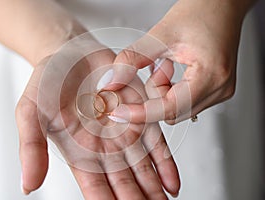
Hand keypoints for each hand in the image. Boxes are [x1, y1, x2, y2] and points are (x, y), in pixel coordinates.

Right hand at [16, 38, 179, 198]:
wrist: (71, 53)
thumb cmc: (48, 81)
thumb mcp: (31, 111)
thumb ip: (31, 147)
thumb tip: (27, 187)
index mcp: (79, 152)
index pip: (96, 190)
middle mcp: (104, 148)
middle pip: (124, 186)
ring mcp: (124, 133)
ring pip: (143, 170)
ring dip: (154, 191)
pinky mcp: (140, 115)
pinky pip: (156, 144)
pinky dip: (165, 165)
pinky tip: (173, 185)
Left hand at [105, 0, 252, 123]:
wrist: (222, 5)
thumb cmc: (202, 11)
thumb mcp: (160, 34)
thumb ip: (132, 59)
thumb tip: (112, 82)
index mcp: (210, 75)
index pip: (169, 108)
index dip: (141, 113)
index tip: (120, 113)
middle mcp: (219, 88)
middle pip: (171, 112)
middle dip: (155, 92)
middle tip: (156, 66)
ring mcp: (219, 91)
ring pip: (176, 109)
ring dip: (163, 90)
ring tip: (167, 64)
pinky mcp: (215, 89)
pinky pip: (184, 102)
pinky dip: (171, 90)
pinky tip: (172, 70)